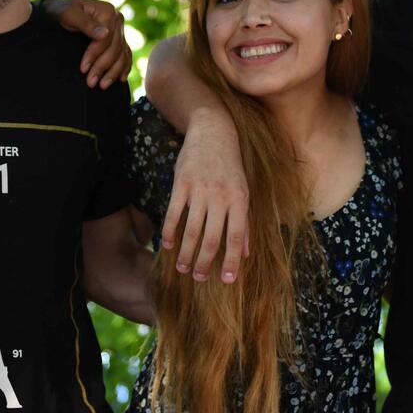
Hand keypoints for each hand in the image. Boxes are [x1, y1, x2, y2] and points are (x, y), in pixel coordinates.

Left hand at [40, 0, 131, 87]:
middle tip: (91, 82)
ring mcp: (120, 29)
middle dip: (102, 67)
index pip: (105, 38)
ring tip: (102, 85)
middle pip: (114, 48)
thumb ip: (86, 23)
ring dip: (113, 72)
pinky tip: (120, 79)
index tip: (83, 69)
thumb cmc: (62, 11)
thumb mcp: (69, 14)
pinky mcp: (119, 38)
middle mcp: (117, 19)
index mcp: (107, 11)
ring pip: (122, 53)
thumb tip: (104, 34)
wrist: (60, 10)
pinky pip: (126, 54)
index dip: (94, 55)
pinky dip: (124, 67)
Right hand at [161, 108, 248, 282]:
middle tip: (198, 278)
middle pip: (212, 238)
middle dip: (204, 262)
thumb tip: (245, 253)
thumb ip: (244, 222)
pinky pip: (174, 212)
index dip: (231, 260)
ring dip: (186, 252)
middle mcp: (221, 197)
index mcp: (240, 200)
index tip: (226, 280)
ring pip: (192, 229)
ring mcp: (200, 190)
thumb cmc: (231, 166)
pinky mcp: (182, 183)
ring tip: (182, 268)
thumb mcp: (243, 191)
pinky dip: (170, 231)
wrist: (213, 131)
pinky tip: (167, 244)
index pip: (236, 237)